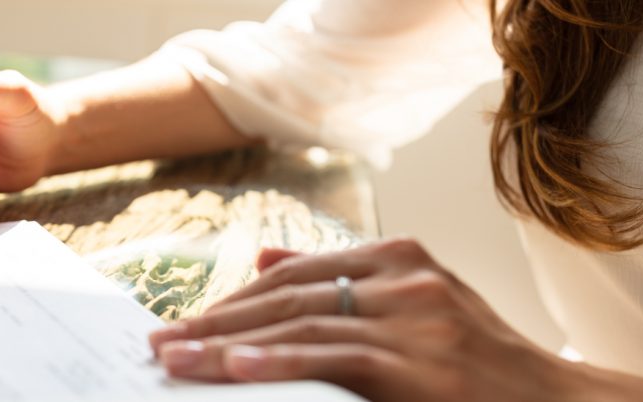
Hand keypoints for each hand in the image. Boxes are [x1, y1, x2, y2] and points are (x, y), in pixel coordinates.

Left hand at [146, 239, 581, 401]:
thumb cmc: (480, 366)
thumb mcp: (416, 307)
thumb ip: (342, 282)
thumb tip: (262, 260)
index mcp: (400, 258)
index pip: (294, 272)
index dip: (233, 297)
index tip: (186, 321)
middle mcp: (406, 278)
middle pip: (287, 295)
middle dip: (218, 320)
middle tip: (162, 342)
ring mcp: (416, 317)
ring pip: (302, 322)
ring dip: (229, 343)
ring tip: (176, 360)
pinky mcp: (423, 362)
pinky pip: (336, 356)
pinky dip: (280, 359)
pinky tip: (235, 366)